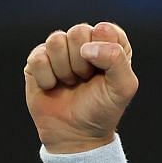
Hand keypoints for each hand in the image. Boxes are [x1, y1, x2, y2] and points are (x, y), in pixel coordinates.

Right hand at [24, 22, 137, 154]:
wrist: (76, 133)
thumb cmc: (103, 109)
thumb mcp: (124, 87)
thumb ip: (116, 59)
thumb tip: (86, 48)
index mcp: (110, 44)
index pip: (105, 29)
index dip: (103, 52)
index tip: (104, 73)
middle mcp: (84, 43)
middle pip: (78, 31)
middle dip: (83, 62)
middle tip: (85, 79)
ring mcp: (59, 51)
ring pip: (56, 40)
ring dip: (65, 69)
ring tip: (70, 83)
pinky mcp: (37, 61)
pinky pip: (38, 57)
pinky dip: (47, 78)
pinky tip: (53, 87)